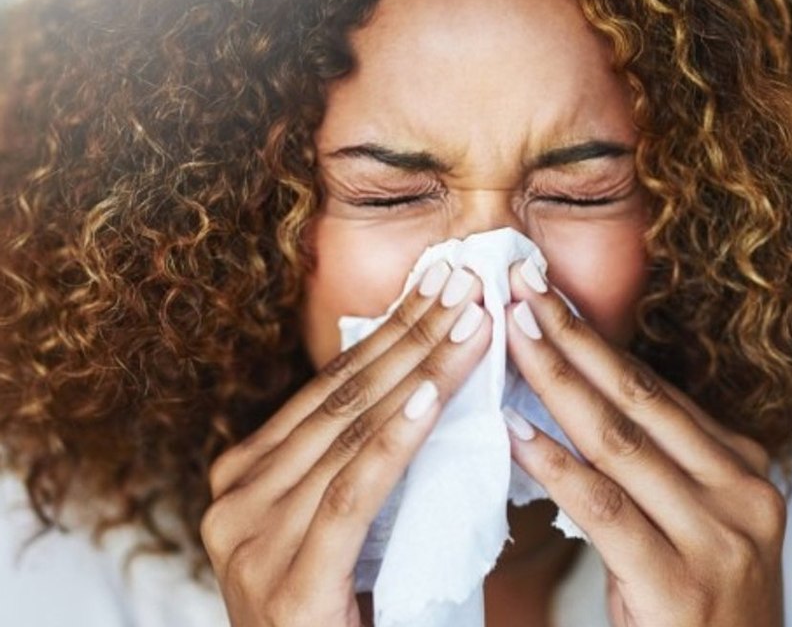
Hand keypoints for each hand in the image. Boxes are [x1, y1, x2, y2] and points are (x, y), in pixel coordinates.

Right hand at [200, 262, 490, 626]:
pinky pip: (354, 493)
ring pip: (353, 434)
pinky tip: (433, 394)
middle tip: (463, 282)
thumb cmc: (340, 613)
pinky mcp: (289, 584)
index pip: (331, 388)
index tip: (438, 285)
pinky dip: (397, 440)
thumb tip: (421, 382)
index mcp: (245, 477)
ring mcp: (251, 540)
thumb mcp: (342, 523)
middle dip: (411, 334)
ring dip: (422, 370)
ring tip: (472, 321)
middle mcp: (235, 498)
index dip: (389, 331)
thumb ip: (359, 462)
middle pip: (343, 398)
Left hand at [503, 258, 785, 626]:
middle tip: (522, 287)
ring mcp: (719, 537)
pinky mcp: (681, 584)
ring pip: (620, 442)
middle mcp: (742, 491)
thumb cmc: (697, 604)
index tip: (547, 297)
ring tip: (512, 334)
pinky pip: (605, 509)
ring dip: (557, 382)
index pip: (656, 390)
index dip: (595, 340)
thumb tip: (577, 394)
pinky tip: (514, 432)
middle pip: (639, 398)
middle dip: (573, 338)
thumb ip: (651, 463)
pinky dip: (556, 467)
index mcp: (742, 467)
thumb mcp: (691, 521)